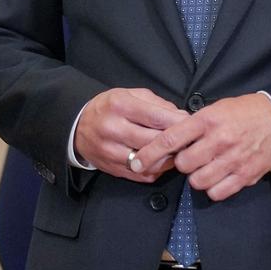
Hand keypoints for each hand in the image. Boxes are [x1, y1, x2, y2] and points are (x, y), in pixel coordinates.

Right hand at [71, 88, 186, 183]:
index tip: (192, 124)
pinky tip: (164, 162)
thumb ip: (157, 104)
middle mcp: (113, 129)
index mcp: (120, 105)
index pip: (155, 117)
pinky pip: (142, 174)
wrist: (78, 126)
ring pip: (149, 161)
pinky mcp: (112, 169)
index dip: (178, 122)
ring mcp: (111, 152)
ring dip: (169, 159)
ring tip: (180, 152)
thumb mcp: (130, 95)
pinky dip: (158, 170)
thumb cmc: (109, 107)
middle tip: (191, 141)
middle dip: (176, 142)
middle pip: (154, 141)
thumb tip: (182, 116)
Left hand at [133, 93, 270, 201]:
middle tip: (189, 158)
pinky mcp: (245, 175)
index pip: (170, 138)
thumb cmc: (243, 113)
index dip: (150, 153)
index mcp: (208, 120)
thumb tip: (167, 139)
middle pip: (183, 164)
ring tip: (204, 167)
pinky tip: (217, 177)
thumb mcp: (216, 108)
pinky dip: (213, 188)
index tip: (137, 162)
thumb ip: (193, 124)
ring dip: (196, 177)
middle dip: (181, 164)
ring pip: (198, 181)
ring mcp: (233, 159)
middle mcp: (219, 140)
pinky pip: (217, 192)